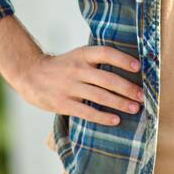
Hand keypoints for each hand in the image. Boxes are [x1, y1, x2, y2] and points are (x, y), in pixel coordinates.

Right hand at [19, 44, 144, 126]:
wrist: (30, 74)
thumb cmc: (62, 67)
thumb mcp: (77, 56)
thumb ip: (96, 61)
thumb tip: (127, 69)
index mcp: (82, 55)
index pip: (105, 53)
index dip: (122, 59)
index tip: (138, 66)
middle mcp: (77, 69)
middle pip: (107, 79)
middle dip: (127, 88)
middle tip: (142, 96)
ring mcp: (70, 87)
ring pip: (100, 96)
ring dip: (120, 103)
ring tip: (135, 108)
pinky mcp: (64, 103)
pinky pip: (87, 112)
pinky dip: (103, 117)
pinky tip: (115, 120)